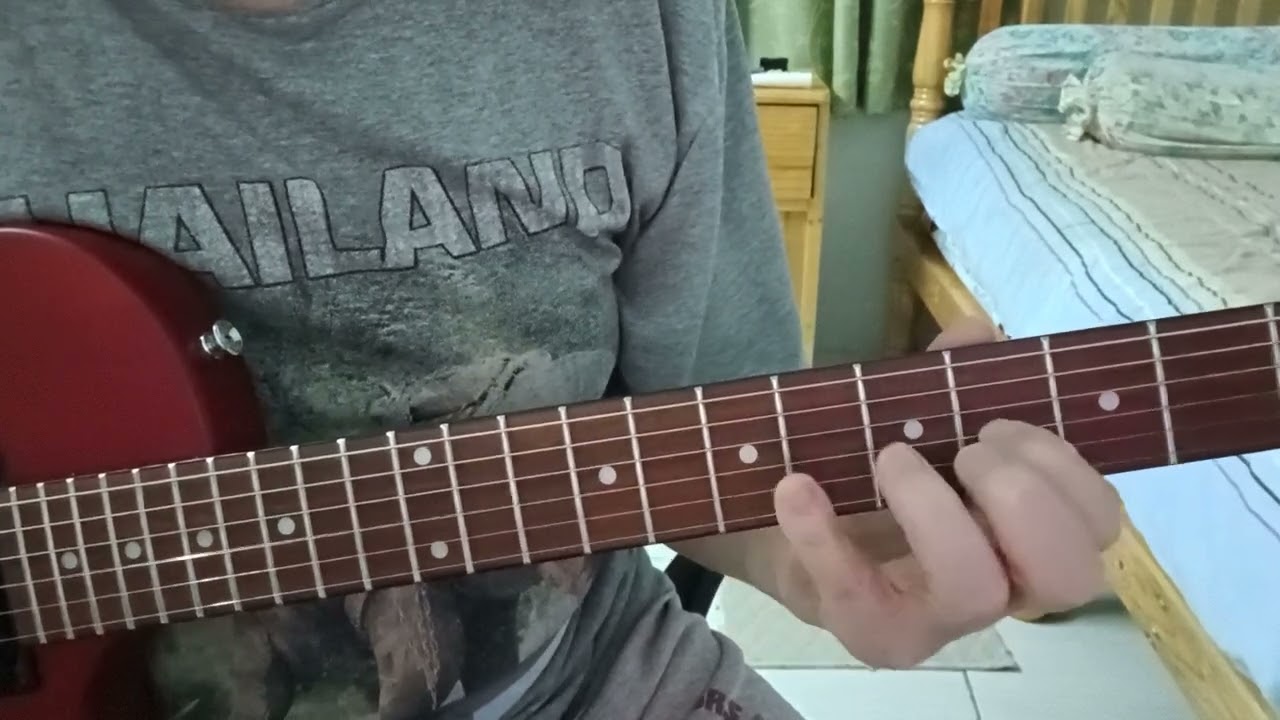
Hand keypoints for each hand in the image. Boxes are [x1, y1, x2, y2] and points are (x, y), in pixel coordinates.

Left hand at [765, 317, 1123, 668]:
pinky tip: (797, 487)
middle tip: (965, 453)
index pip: (1099, 526)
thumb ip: (949, 378)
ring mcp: (937, 621)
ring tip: (891, 458)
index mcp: (1029, 535)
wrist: (784, 535)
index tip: (1002, 424)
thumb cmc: (873, 481)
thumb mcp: (914, 422)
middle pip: (1067, 576)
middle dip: (1024, 499)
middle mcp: (1001, 589)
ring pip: (976, 594)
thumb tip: (976, 331)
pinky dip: (821, 532)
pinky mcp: (870, 632)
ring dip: (938, 512)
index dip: (1065, 471)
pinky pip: (854, 593)